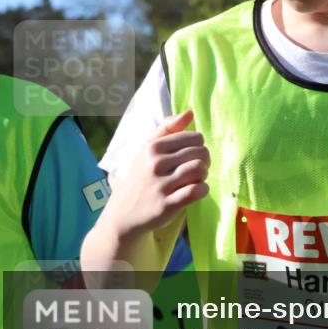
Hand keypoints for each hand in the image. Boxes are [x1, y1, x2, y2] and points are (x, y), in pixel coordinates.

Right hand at [104, 110, 209, 237]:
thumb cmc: (140, 178)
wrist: (123, 216)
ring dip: (203, 175)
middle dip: (204, 161)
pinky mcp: (167, 205)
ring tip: (195, 179)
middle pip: (200, 153)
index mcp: (152, 147)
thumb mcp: (146, 150)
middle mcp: (155, 164)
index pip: (194, 137)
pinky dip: (202, 190)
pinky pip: (197, 191)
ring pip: (200, 170)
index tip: (192, 155)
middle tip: (196, 169)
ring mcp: (160, 185)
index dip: (199, 146)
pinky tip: (196, 191)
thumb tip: (189, 113)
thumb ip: (167, 129)